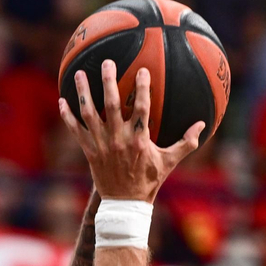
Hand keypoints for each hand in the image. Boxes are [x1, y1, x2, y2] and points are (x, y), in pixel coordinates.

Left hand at [58, 60, 203, 201]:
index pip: (141, 108)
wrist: (125, 203)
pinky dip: (67, 116)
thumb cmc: (149, 180)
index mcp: (139, 139)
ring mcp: (101, 144)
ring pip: (89, 113)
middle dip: (109, 81)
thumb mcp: (169, 162)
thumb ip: (187, 143)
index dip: (142, 88)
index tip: (142, 70)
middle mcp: (118, 139)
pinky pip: (76, 130)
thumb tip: (202, 125)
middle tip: (107, 62)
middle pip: (111, 104)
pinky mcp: (89, 151)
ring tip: (79, 73)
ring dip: (84, 92)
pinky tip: (62, 100)